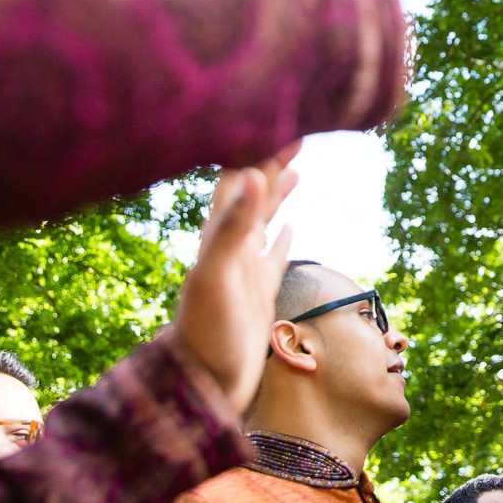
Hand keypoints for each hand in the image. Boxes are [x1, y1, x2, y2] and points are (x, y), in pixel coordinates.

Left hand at [173, 152, 298, 411]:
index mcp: (219, 235)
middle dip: (271, 158)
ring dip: (276, 191)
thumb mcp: (216, 277)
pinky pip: (271, 256)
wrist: (202, 387)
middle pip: (252, 191)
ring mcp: (243, 269)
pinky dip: (281, 236)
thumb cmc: (205, 334)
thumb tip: (252, 173)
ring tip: (296, 168)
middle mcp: (230, 245)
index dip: (257, 145)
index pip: (239, 176)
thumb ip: (233, 227)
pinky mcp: (256, 293)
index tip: (281, 115)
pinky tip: (291, 228)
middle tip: (301, 129)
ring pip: (262, 219)